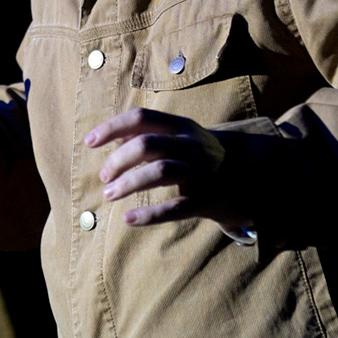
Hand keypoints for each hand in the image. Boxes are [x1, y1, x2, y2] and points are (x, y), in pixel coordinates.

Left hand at [87, 108, 256, 242]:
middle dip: (118, 160)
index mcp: (181, 126)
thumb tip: (111, 139)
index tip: (90, 142)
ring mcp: (201, 171)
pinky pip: (175, 208)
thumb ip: (146, 136)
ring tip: (109, 194)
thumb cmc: (198, 157)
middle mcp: (192, 145)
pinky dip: (149, 215)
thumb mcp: (178, 139)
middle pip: (147, 144)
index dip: (112, 127)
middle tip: (104, 177)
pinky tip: (128, 219)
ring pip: (160, 172)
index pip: (141, 117)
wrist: (248, 177)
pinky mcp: (205, 199)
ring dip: (128, 183)